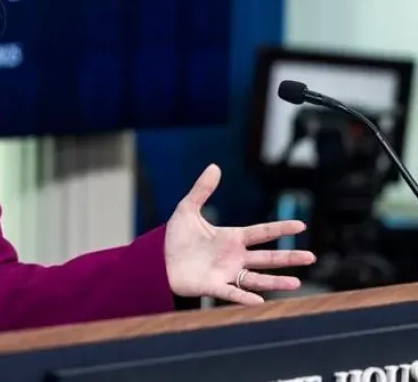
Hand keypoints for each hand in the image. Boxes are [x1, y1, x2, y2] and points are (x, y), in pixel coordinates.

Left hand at [164, 164, 316, 304]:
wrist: (158, 260)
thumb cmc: (175, 237)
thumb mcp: (187, 209)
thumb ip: (201, 190)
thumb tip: (214, 166)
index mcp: (231, 238)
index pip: (261, 232)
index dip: (280, 228)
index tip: (301, 225)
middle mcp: (234, 257)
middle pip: (267, 257)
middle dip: (288, 257)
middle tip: (311, 257)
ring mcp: (226, 273)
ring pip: (256, 278)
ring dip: (275, 281)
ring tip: (296, 283)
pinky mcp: (212, 286)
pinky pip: (232, 293)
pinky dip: (244, 297)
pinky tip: (259, 302)